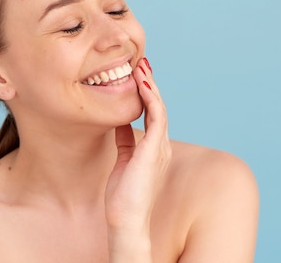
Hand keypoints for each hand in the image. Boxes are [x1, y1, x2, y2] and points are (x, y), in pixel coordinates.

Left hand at [105, 58, 170, 259]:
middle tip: (140, 63)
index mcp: (154, 146)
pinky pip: (156, 117)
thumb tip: (120, 121)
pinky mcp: (155, 148)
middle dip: (148, 83)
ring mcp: (160, 145)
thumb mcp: (123, 158)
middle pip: (157, 105)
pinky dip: (150, 98)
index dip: (144, 92)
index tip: (135, 74)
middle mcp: (161, 143)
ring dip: (149, 85)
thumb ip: (124, 139)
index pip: (152, 112)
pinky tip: (142, 85)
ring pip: (158, 106)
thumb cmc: (123, 194)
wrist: (126, 218)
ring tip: (140, 67)